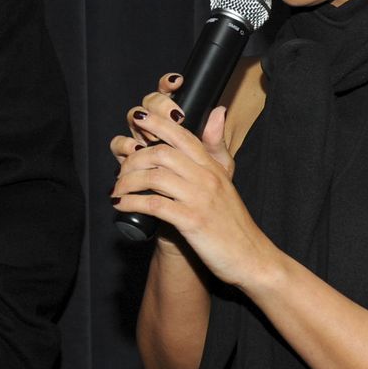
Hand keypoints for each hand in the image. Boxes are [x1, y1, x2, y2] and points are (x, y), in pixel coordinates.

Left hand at [109, 74, 276, 286]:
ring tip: (117, 190)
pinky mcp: (191, 221)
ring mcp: (199, 199)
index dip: (157, 123)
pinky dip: (132, 203)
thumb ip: (216, 148)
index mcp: (213, 167)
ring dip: (128, 181)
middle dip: (134, 158)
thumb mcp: (226, 180)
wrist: (250, 257)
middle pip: (161, 153)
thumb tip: (218, 111)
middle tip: (121, 171)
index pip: (182, 135)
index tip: (138, 117)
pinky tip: (121, 205)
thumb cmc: (233, 221)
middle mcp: (206, 178)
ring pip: (154, 177)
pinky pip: (154, 205)